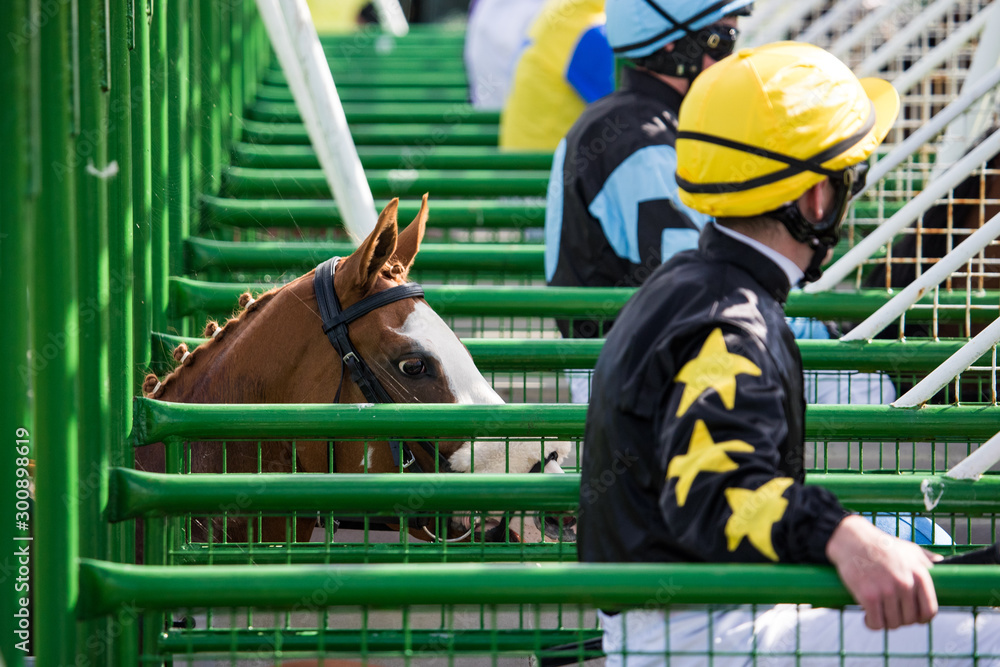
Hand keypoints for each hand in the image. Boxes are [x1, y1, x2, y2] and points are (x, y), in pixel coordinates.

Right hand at [825, 515, 939, 629]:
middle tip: (890, 611)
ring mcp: (887, 590)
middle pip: (909, 619)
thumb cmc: (881, 544)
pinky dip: (871, 623)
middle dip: (900, 619)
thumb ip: (926, 558)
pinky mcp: (868, 595)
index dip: (922, 619)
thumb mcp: (909, 548)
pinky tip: (867, 617)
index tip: (913, 617)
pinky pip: (876, 623)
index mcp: (919, 574)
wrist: (851, 539)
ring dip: (885, 622)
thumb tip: (942, 561)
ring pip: (893, 623)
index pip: (929, 610)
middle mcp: (905, 583)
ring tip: (879, 613)